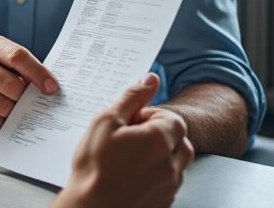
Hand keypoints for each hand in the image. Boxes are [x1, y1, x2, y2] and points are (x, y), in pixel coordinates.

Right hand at [0, 35, 58, 131]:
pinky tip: (7, 117)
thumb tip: (50, 91)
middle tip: (32, 101)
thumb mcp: (9, 60)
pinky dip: (6, 123)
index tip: (52, 88)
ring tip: (18, 108)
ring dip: (16, 111)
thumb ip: (28, 70)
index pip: (17, 57)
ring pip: (3, 106)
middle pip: (11, 85)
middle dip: (26, 96)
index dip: (38, 73)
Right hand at [56, 73, 194, 207]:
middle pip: (180, 140)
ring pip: (177, 163)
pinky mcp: (166, 201)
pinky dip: (157, 176)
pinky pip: (170, 182)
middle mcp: (172, 163)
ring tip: (130, 159)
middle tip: (131, 140)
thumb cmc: (94, 166)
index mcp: (160, 139)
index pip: (173, 119)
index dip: (152, 117)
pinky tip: (131, 176)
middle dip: (160, 136)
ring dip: (160, 156)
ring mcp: (171, 185)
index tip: (131, 124)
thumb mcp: (106, 121)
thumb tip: (150, 78)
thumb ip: (132, 98)